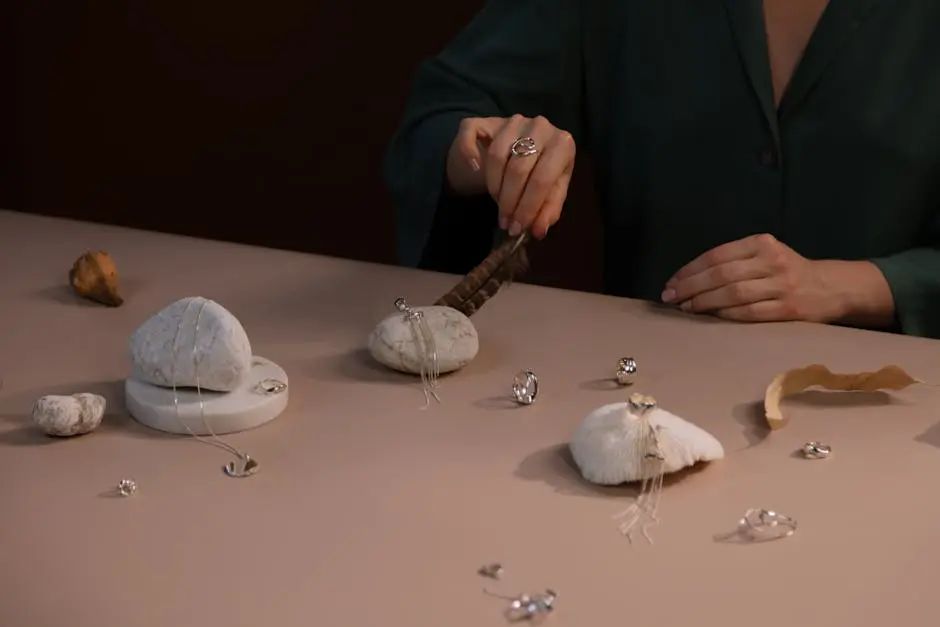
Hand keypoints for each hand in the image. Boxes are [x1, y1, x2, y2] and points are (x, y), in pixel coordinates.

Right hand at [447, 114, 575, 238]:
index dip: (528, 208)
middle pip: (519, 169)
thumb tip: (538, 231)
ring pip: (497, 155)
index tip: (517, 229)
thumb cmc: (541, 171)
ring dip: (495, 186)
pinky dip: (470, 153)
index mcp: (562, 143)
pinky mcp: (486, 120)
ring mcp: (512, 120)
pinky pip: (471, 134)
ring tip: (498, 203)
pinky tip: (476, 169)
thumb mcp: (552, 190)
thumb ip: (548, 210)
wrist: (521, 146)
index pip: (542, 180)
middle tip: (505, 222)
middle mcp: (540, 126)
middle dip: (510, 202)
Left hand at [661, 233, 845, 322]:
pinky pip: (749, 313)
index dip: (690, 270)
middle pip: (721, 275)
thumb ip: (734, 260)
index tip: (671, 282)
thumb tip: (689, 277)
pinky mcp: (788, 309)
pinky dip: (726, 315)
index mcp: (761, 243)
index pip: (717, 255)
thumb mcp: (764, 253)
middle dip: (690, 287)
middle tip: (670, 297)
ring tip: (685, 308)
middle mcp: (772, 261)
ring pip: (733, 294)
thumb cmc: (787, 271)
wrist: (830, 287)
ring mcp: (781, 285)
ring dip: (704, 302)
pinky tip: (710, 316)